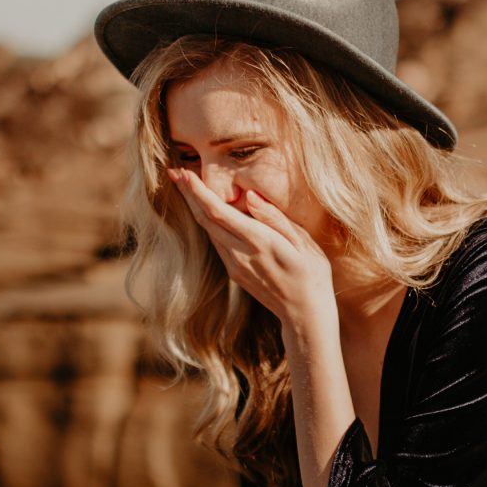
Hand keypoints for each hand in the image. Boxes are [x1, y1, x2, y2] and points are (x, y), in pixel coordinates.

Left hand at [166, 170, 337, 333]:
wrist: (305, 314)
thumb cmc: (312, 274)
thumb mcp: (302, 242)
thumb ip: (274, 218)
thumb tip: (250, 196)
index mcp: (259, 242)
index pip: (219, 212)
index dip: (198, 192)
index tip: (184, 173)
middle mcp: (240, 254)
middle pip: (205, 220)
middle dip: (188, 195)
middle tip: (175, 172)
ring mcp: (234, 266)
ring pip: (208, 231)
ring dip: (195, 208)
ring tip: (186, 185)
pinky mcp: (234, 272)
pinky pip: (216, 242)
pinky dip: (207, 222)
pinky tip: (205, 210)